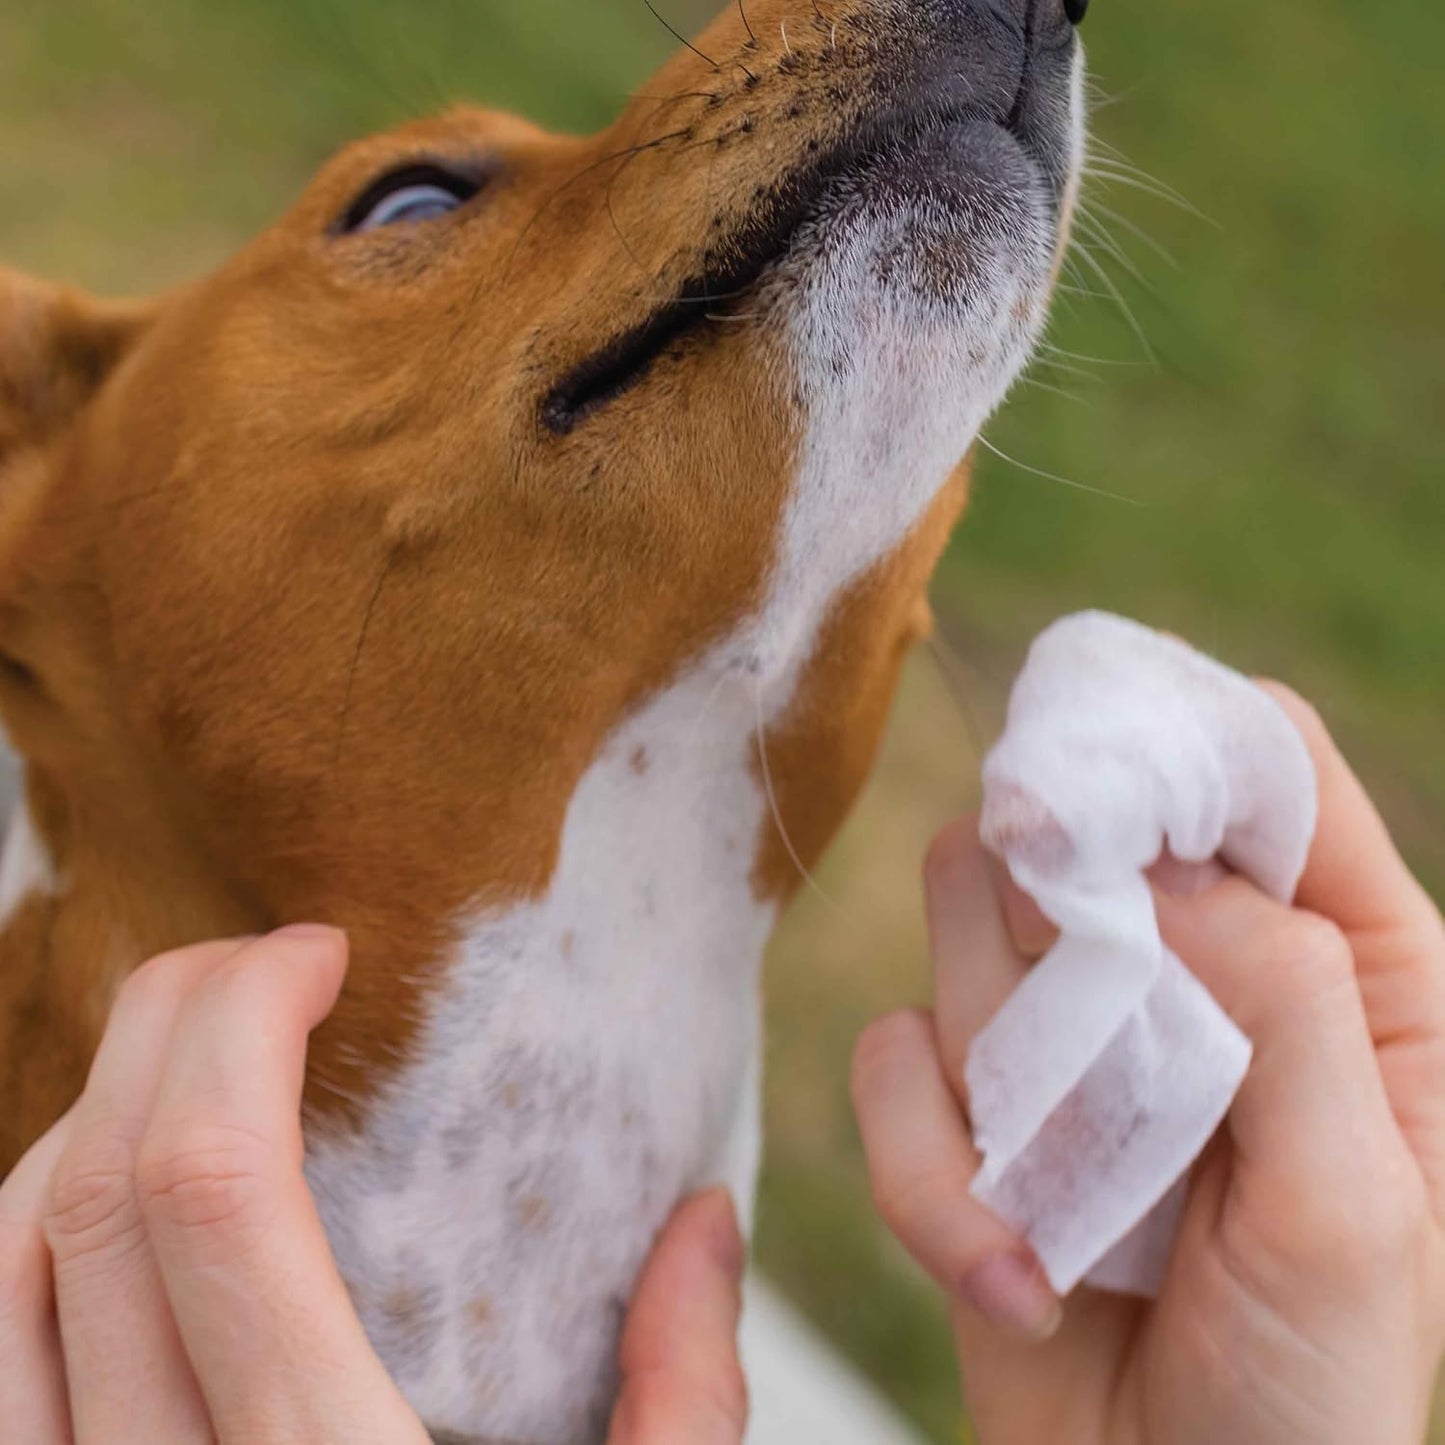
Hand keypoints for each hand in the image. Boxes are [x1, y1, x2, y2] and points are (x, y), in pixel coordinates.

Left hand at [0, 929, 748, 1444]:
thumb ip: (683, 1397)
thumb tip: (700, 1218)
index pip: (212, 1196)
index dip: (240, 1026)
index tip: (318, 950)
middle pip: (92, 1200)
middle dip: (166, 1023)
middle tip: (260, 961)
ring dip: (82, 1114)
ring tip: (192, 1058)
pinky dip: (26, 1238)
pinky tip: (108, 1200)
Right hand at [852, 686, 1444, 1444]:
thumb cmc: (1309, 1396)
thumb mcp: (1353, 1208)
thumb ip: (1286, 1005)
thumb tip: (1159, 867)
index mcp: (1346, 969)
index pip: (1271, 768)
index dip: (1188, 736)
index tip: (1098, 748)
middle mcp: (1196, 973)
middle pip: (1090, 821)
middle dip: (1058, 907)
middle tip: (1087, 1009)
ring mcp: (1072, 1032)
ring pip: (966, 919)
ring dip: (1000, 1069)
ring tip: (1073, 1198)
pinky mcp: (969, 1103)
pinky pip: (888, 1067)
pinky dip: (930, 1179)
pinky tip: (1017, 1277)